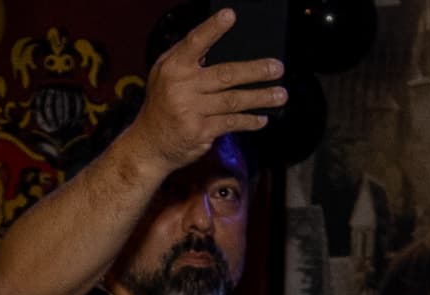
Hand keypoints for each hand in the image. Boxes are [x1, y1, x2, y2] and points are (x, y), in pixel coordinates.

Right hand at [127, 10, 282, 178]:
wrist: (149, 144)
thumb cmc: (163, 104)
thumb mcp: (166, 75)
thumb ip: (188, 59)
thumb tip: (220, 44)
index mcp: (173, 66)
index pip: (195, 42)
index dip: (213, 28)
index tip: (230, 16)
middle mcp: (181, 86)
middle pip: (226, 74)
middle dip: (255, 71)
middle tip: (278, 68)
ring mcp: (191, 110)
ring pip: (233, 100)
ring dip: (260, 97)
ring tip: (280, 94)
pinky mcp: (200, 131)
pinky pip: (231, 123)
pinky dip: (249, 121)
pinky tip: (262, 118)